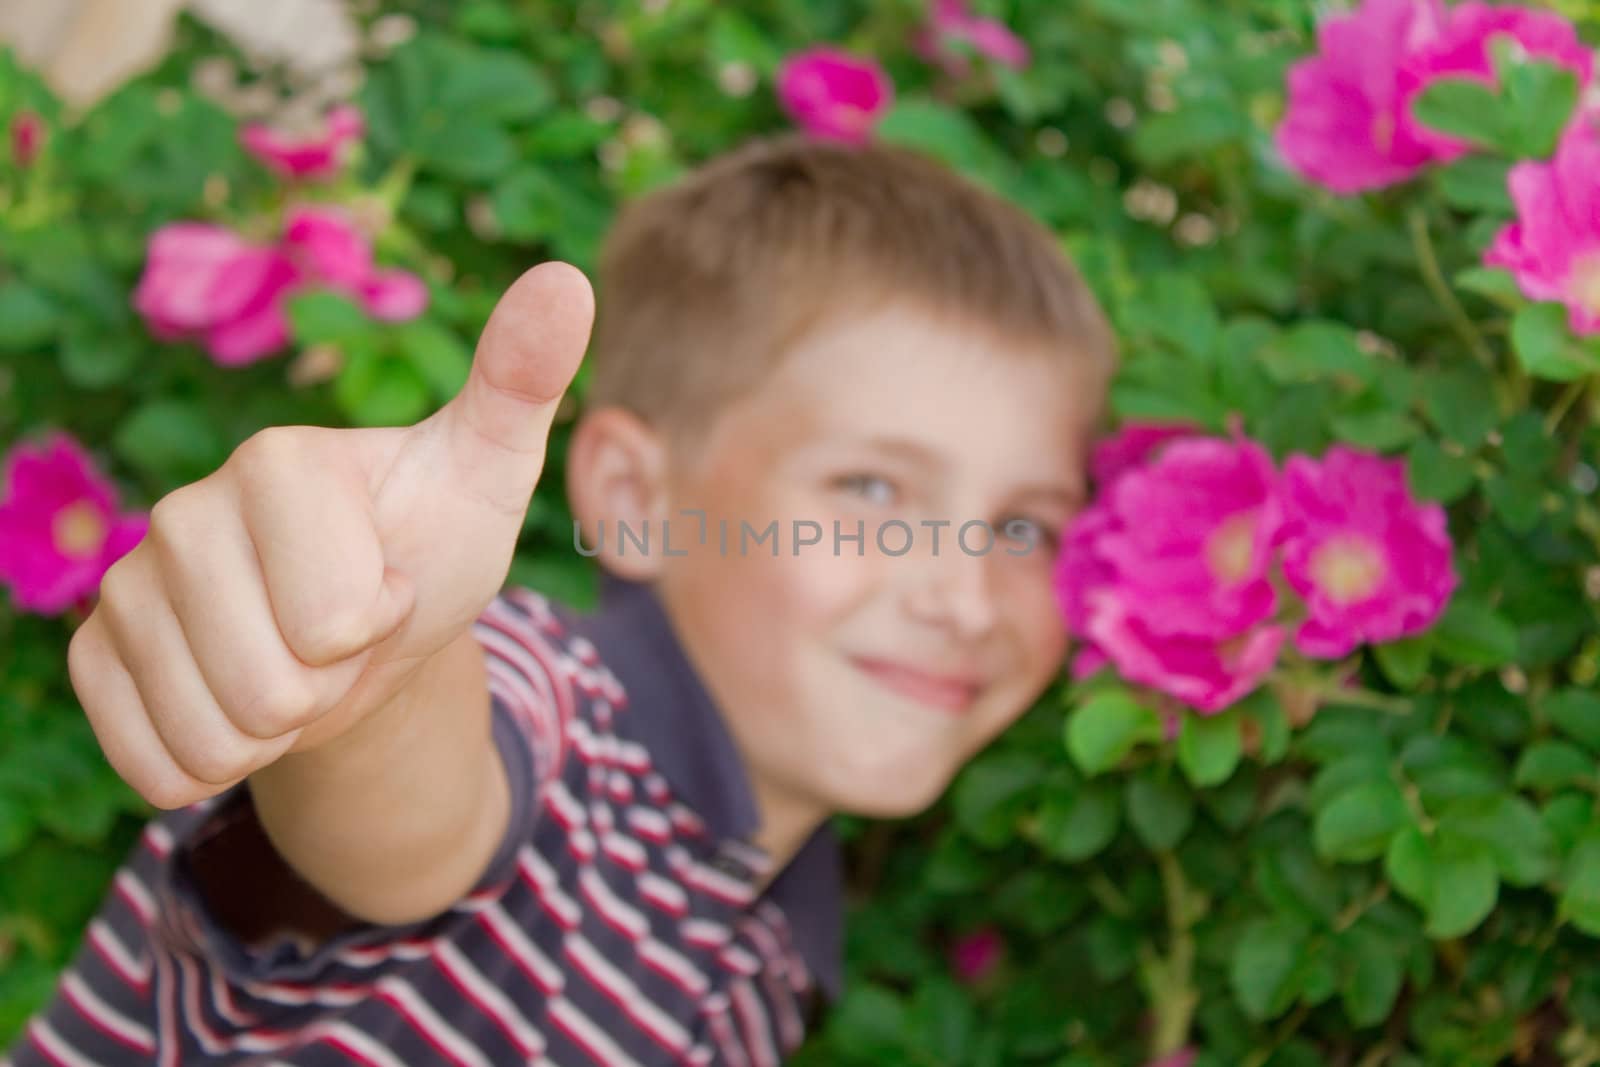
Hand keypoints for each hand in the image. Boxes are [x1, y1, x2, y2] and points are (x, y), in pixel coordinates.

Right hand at [67, 263, 592, 809]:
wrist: (366, 635)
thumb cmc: (430, 545)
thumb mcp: (489, 474)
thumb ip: (522, 381)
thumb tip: (566, 276)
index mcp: (276, 461)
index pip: (336, 622)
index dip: (382, 622)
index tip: (387, 580)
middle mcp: (180, 513)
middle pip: (275, 689)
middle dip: (332, 686)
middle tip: (341, 636)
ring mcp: (124, 588)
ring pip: (217, 738)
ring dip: (280, 728)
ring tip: (297, 662)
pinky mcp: (94, 658)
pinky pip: (157, 766)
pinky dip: (216, 760)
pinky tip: (237, 699)